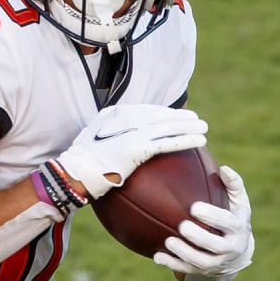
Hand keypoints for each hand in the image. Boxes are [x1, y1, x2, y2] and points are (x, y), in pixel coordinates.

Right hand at [55, 104, 207, 199]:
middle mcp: (127, 117)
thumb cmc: (81, 163)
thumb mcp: (92, 143)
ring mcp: (134, 131)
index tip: (176, 115)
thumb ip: (106, 138)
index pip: (146, 110)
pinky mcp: (139, 146)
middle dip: (180, 116)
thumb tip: (115, 148)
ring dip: (189, 126)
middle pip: (160, 114)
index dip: (164, 112)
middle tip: (195, 119)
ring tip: (203, 128)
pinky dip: (186, 140)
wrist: (76, 170)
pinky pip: (168, 142)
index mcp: (115, 113)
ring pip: (168, 126)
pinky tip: (200, 141)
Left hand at [154, 165, 253, 280]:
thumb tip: (224, 168)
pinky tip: (157, 257)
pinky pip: (188, 270)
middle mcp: (230, 248)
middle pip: (215, 246)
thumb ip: (234, 185)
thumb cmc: (233, 218)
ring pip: (201, 262)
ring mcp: (217, 262)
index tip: (194, 207)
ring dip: (184, 253)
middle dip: (199, 237)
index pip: (227, 223)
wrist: (237, 253)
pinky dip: (173, 264)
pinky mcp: (203, 271)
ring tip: (168, 241)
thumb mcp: (239, 203)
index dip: (212, 217)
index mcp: (238, 229)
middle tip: (182, 226)